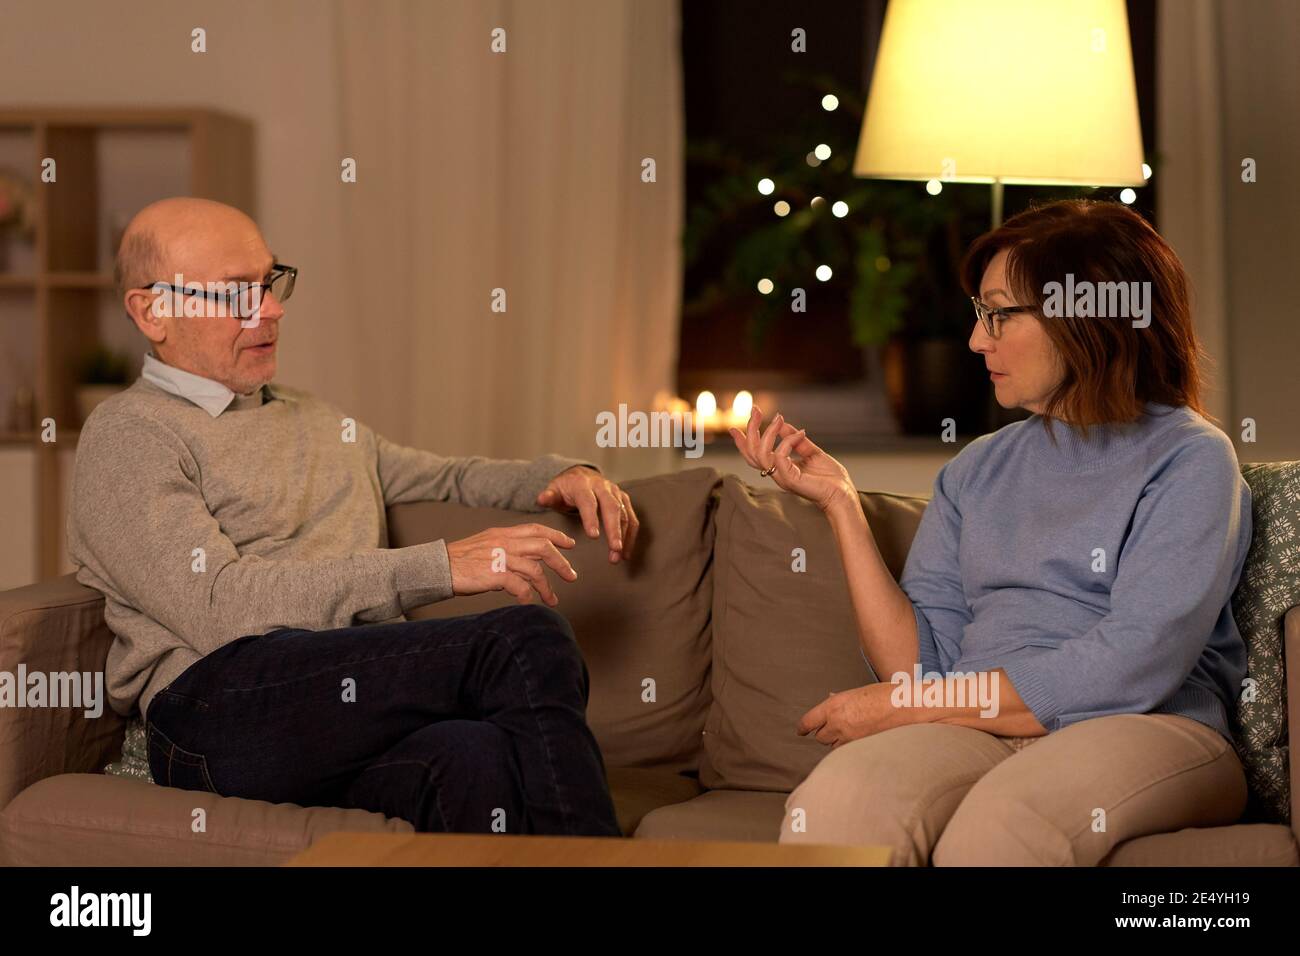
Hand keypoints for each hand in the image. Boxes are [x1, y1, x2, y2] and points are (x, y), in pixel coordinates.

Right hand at [447, 524, 577, 606]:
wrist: (438, 566)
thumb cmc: (460, 560)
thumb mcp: (486, 544)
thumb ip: (507, 547)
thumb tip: (528, 559)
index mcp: (503, 533)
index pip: (536, 529)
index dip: (556, 536)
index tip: (569, 544)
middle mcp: (504, 542)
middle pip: (543, 548)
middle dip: (561, 562)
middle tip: (571, 576)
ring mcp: (500, 558)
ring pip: (535, 570)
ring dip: (547, 587)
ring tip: (552, 599)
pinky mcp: (494, 575)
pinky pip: (519, 587)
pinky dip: (528, 596)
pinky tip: (529, 604)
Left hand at [536, 466, 638, 563]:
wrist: (581, 475)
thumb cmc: (566, 488)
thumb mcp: (554, 490)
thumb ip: (549, 496)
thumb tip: (542, 499)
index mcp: (582, 484)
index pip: (588, 501)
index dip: (591, 518)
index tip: (593, 536)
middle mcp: (602, 486)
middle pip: (612, 507)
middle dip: (614, 530)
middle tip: (614, 549)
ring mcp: (615, 492)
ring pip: (624, 514)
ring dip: (623, 536)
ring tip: (618, 556)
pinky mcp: (624, 500)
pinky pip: (632, 518)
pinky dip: (631, 536)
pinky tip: (626, 552)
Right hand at [729, 406, 855, 512]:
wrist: (844, 494)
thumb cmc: (831, 478)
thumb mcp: (812, 453)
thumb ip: (796, 441)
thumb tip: (784, 425)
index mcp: (780, 468)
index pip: (754, 456)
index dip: (742, 442)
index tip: (734, 427)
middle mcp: (777, 473)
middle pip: (752, 453)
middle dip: (751, 429)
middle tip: (756, 410)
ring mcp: (782, 477)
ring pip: (761, 454)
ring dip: (768, 432)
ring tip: (780, 419)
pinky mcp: (790, 480)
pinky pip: (779, 456)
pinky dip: (788, 441)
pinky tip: (801, 433)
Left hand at [797, 683, 904, 747]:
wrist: (906, 707)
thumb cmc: (885, 695)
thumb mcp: (857, 692)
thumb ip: (840, 700)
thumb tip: (829, 699)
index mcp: (834, 706)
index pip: (809, 722)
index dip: (803, 728)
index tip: (801, 731)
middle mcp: (838, 723)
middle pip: (820, 737)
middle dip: (824, 734)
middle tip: (832, 728)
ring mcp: (850, 738)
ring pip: (834, 747)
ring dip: (837, 742)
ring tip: (849, 733)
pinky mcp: (861, 748)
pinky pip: (849, 751)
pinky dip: (850, 748)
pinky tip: (859, 740)